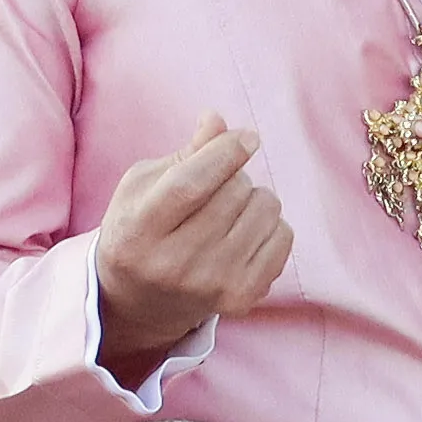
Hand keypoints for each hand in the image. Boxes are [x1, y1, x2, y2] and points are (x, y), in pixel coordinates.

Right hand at [94, 116, 291, 382]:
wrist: (138, 300)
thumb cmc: (139, 229)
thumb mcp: (143, 185)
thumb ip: (184, 154)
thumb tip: (217, 121)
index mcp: (139, 230)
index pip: (190, 184)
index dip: (225, 153)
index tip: (247, 138)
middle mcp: (174, 264)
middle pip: (233, 193)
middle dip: (234, 174)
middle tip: (217, 187)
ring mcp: (211, 285)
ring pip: (265, 210)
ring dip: (253, 198)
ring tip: (229, 212)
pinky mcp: (241, 299)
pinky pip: (283, 237)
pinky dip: (271, 225)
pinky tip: (245, 234)